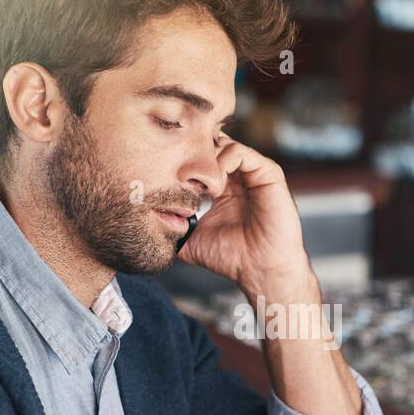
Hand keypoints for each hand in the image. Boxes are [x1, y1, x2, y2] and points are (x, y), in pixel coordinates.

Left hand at [177, 139, 310, 298]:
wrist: (261, 271)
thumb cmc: (233, 258)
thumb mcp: (192, 241)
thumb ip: (173, 228)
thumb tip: (145, 225)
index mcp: (222, 188)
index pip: (200, 159)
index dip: (183, 161)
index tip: (168, 175)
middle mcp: (238, 177)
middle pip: (211, 145)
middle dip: (193, 154)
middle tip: (182, 174)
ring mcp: (253, 174)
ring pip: (224, 143)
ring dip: (208, 160)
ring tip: (203, 187)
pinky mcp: (268, 174)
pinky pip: (242, 152)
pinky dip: (224, 162)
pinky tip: (217, 186)